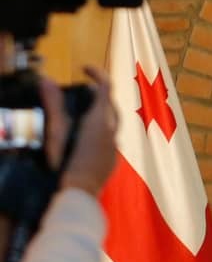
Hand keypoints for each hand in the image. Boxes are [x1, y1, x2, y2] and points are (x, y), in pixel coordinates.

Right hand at [51, 67, 117, 195]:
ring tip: (83, 109)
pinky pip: (110, 136)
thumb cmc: (66, 160)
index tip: (84, 68)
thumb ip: (54, 104)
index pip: (106, 87)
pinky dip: (101, 127)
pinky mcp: (112, 159)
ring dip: (100, 111)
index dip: (97, 73)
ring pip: (113, 121)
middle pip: (111, 104)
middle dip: (99, 93)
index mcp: (101, 119)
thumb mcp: (56, 130)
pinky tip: (87, 134)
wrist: (79, 193)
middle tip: (83, 89)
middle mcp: (113, 131)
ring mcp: (115, 146)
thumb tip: (46, 79)